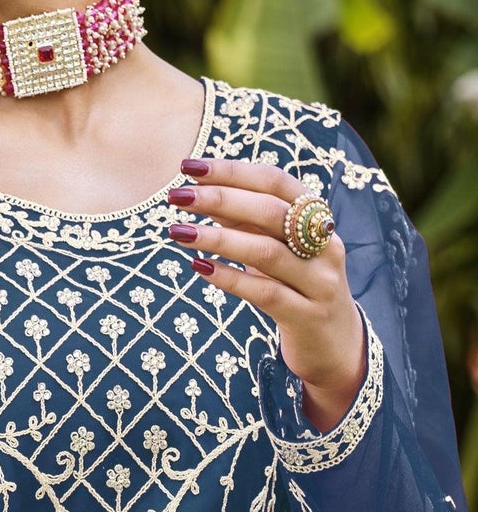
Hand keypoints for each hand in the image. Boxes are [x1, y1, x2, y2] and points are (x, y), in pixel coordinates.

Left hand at [167, 156, 365, 432]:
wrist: (335, 344)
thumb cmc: (296, 286)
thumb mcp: (276, 248)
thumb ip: (247, 222)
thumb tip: (201, 194)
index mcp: (316, 217)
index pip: (275, 182)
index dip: (233, 171)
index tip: (189, 167)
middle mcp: (324, 244)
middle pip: (270, 212)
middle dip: (220, 199)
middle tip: (177, 197)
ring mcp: (319, 281)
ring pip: (266, 252)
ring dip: (218, 238)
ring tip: (178, 232)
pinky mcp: (307, 316)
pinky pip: (265, 293)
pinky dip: (230, 279)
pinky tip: (199, 268)